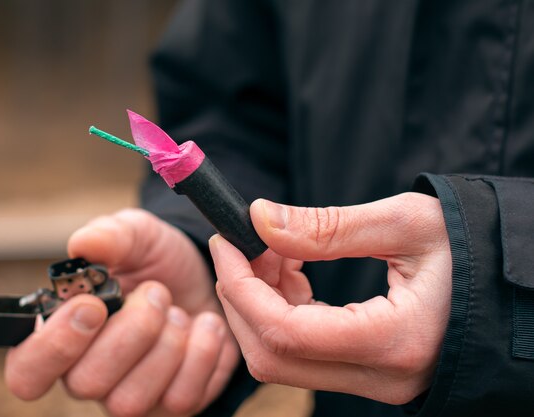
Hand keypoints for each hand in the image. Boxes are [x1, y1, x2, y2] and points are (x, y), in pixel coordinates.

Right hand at [5, 209, 239, 415]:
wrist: (206, 277)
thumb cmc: (157, 261)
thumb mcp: (136, 234)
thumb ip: (109, 235)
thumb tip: (83, 244)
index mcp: (62, 333)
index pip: (26, 370)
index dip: (54, 346)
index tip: (93, 305)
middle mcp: (88, 373)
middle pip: (85, 384)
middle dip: (131, 332)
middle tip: (156, 292)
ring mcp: (129, 395)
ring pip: (130, 400)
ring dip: (166, 344)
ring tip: (178, 310)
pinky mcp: (170, 405)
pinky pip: (180, 400)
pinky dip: (200, 354)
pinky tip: (204, 325)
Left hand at [210, 193, 451, 404]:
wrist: (508, 285)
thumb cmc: (473, 247)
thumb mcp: (405, 223)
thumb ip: (326, 226)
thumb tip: (259, 219)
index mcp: (395, 341)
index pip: (285, 333)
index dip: (240, 286)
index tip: (225, 240)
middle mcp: (382, 376)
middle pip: (272, 354)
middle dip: (242, 295)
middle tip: (244, 243)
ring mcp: (375, 382)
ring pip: (282, 358)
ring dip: (261, 302)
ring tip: (278, 251)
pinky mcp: (369, 373)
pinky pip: (303, 353)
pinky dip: (282, 311)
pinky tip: (293, 272)